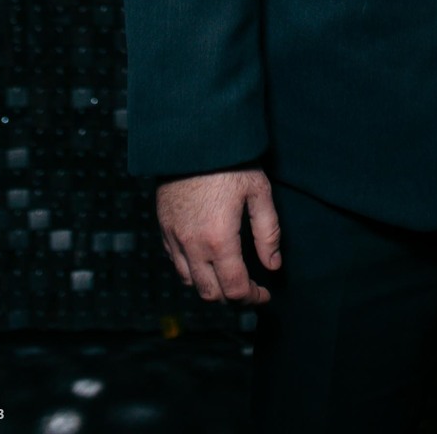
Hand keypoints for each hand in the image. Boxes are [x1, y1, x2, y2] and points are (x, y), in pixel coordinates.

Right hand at [156, 166, 281, 302]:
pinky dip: (191, 270)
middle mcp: (193, 246)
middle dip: (232, 297)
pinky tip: (205, 258)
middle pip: (210, 293)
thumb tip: (272, 266)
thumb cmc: (231, 161)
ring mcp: (174, 238)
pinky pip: (175, 262)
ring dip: (210, 286)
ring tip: (227, 276)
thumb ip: (268, 233)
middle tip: (249, 288)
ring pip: (190, 282)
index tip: (265, 295)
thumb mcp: (259, 192)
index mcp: (220, 240)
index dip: (253, 298)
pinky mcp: (163, 227)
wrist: (193, 137)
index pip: (235, 288)